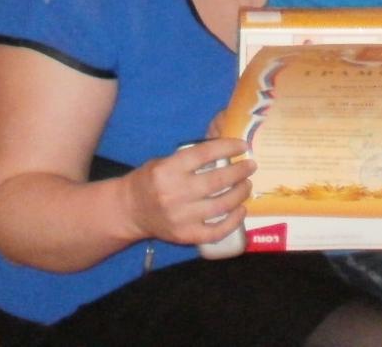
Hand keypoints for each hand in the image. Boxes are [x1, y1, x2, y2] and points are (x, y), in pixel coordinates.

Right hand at [122, 138, 254, 246]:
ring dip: (240, 194)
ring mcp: (181, 217)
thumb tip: (224, 151)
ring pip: (220, 205)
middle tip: (250, 166)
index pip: (205, 154)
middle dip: (239, 172)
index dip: (227, 147)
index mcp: (168, 170)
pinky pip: (216, 231)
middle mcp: (175, 193)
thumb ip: (189, 158)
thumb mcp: (163, 161)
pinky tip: (241, 211)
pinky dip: (233, 222)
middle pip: (217, 180)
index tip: (243, 146)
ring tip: (247, 185)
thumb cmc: (149, 181)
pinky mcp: (185, 236)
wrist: (130, 211)